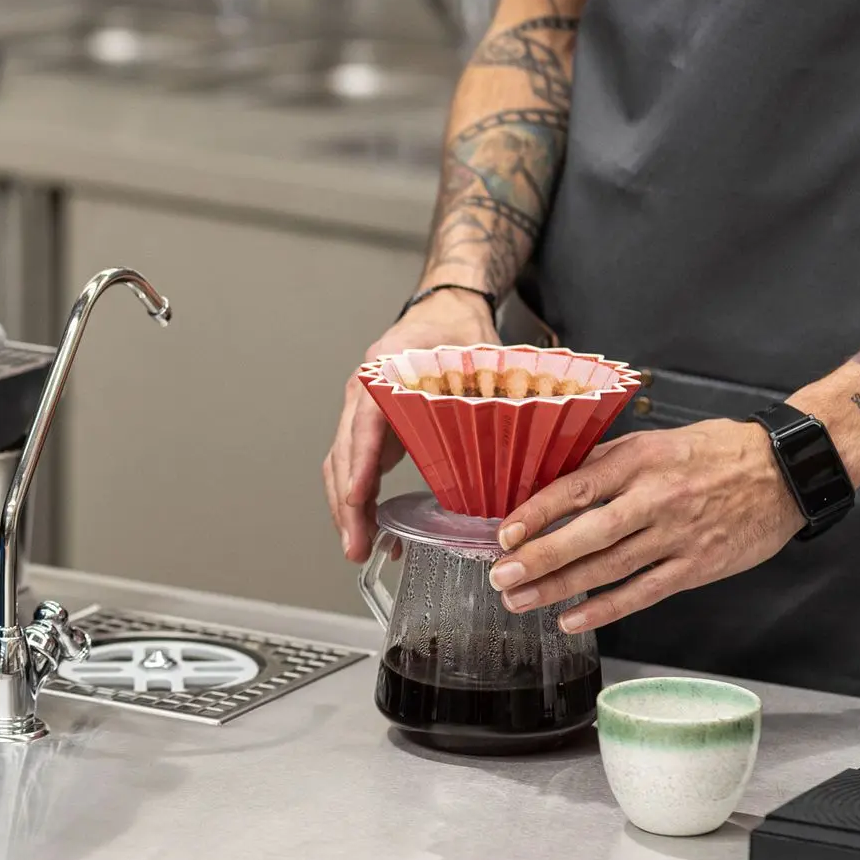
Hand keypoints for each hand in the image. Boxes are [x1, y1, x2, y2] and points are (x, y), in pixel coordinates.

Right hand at [324, 289, 497, 563]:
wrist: (444, 309)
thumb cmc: (459, 329)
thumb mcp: (480, 355)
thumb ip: (491, 393)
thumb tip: (518, 441)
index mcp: (385, 370)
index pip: (365, 422)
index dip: (361, 463)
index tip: (357, 499)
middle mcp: (364, 390)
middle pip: (343, 452)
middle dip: (346, 505)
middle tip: (357, 546)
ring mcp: (363, 410)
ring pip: (341, 465)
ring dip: (347, 510)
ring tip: (359, 550)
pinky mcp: (373, 428)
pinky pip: (356, 466)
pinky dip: (360, 500)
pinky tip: (375, 530)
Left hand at [488, 420, 802, 632]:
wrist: (785, 472)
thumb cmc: (713, 452)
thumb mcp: (653, 441)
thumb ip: (603, 461)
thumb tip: (549, 479)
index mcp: (638, 461)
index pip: (576, 489)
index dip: (536, 513)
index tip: (504, 534)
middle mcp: (655, 499)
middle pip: (589, 534)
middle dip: (540, 558)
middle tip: (500, 576)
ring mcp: (677, 536)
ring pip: (610, 568)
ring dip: (561, 587)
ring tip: (520, 601)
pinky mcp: (696, 567)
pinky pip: (644, 592)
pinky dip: (606, 609)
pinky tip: (572, 620)